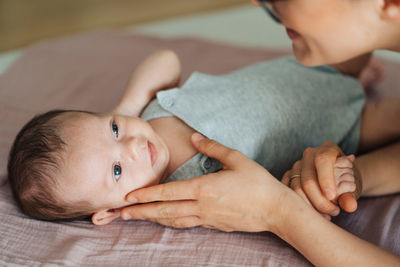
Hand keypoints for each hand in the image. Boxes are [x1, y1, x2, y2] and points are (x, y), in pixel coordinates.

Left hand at [120, 133, 293, 231]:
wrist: (276, 210)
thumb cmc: (258, 182)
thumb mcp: (236, 159)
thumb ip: (212, 147)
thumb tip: (193, 137)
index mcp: (205, 188)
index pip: (169, 191)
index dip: (147, 194)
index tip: (129, 196)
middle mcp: (202, 206)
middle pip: (165, 210)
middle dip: (141, 212)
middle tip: (120, 213)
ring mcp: (207, 218)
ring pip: (173, 220)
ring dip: (152, 219)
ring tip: (135, 219)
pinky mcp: (214, 225)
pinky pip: (186, 224)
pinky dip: (171, 222)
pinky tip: (164, 221)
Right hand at [281, 141, 360, 215]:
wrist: (339, 178)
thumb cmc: (347, 180)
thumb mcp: (353, 186)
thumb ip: (351, 195)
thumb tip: (350, 206)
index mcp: (327, 149)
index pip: (323, 160)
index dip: (326, 179)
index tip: (332, 197)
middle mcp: (309, 154)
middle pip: (307, 179)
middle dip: (320, 201)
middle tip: (335, 212)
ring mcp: (297, 165)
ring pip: (296, 188)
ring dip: (310, 206)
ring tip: (326, 216)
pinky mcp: (289, 176)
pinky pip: (289, 192)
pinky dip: (299, 206)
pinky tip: (313, 214)